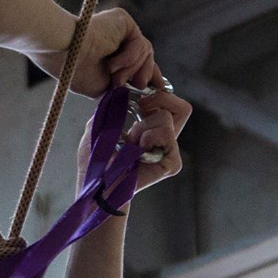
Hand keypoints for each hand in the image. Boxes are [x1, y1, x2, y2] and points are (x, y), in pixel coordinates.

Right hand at [51, 8, 154, 98]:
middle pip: (146, 56)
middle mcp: (116, 38)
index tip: (160, 87)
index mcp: (111, 53)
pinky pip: (139, 42)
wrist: (67, 56)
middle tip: (136, 85)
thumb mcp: (104, 87)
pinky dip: (130, 58)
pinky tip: (113, 64)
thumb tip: (142, 87)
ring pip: (144, 52)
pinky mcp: (123, 20)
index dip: (151, 73)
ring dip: (131, 70)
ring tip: (115, 77)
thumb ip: (122, 86)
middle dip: (144, 74)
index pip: (138, 61)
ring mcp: (120, 29)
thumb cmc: (76, 72)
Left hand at [79, 72, 191, 197]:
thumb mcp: (99, 125)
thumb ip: (112, 107)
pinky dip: (150, 138)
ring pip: (166, 119)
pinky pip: (167, 136)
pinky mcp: (172, 163)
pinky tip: (138, 150)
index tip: (141, 100)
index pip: (173, 104)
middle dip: (159, 101)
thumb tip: (120, 91)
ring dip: (143, 127)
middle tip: (140, 110)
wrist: (97, 186)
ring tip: (131, 143)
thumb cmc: (95, 161)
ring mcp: (170, 152)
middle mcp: (165, 140)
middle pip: (181, 108)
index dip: (162, 95)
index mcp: (152, 130)